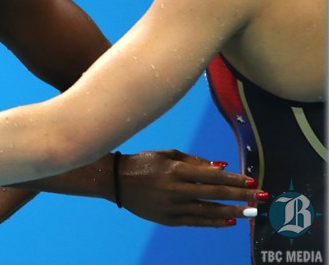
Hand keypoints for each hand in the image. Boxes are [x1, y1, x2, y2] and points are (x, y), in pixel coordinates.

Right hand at [118, 149, 261, 226]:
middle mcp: (175, 190)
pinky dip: (214, 222)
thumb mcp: (166, 155)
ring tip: (252, 213)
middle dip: (241, 196)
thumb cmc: (143, 163)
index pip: (212, 176)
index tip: (252, 181)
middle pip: (215, 193)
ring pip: (209, 211)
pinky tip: (229, 221)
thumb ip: (193, 161)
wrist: (116, 181)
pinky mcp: (168, 220)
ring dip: (233, 212)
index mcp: (175, 170)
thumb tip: (220, 167)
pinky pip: (196, 222)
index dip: (234, 179)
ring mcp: (172, 207)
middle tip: (261, 197)